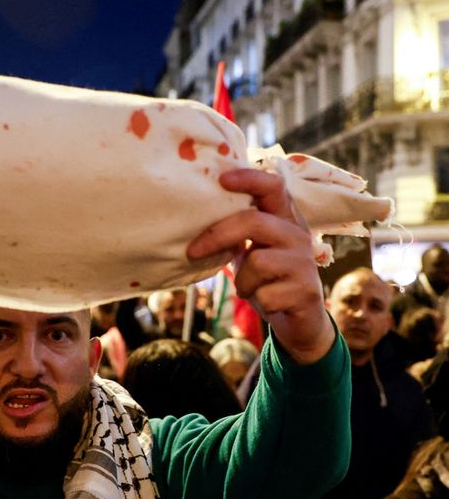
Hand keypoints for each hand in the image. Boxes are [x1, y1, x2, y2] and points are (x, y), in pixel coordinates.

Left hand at [187, 169, 334, 363]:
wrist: (299, 320)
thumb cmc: (267, 279)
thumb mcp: (252, 250)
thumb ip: (235, 232)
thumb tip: (195, 216)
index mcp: (284, 219)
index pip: (273, 186)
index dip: (249, 178)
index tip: (222, 179)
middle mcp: (298, 234)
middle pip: (254, 222)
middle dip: (217, 235)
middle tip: (192, 251)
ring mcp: (305, 262)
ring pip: (257, 263)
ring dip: (242, 281)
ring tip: (250, 287)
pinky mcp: (307, 290)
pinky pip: (265, 294)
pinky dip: (258, 301)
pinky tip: (269, 302)